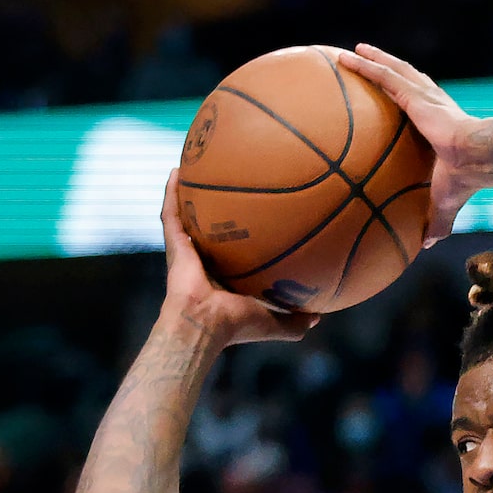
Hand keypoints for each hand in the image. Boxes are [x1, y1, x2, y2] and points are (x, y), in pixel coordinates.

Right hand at [162, 173, 320, 347]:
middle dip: (216, 209)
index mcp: (225, 276)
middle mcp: (205, 260)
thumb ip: (298, 319)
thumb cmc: (239, 324)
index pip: (234, 251)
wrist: (206, 323)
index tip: (257, 214)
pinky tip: (179, 170)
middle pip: (210, 228)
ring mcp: (187, 250)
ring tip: (196, 168)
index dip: (243, 235)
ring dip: (188, 193)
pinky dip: (172, 191)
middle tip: (229, 184)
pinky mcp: (174, 243)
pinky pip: (171, 212)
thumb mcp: (278, 322)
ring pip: (186, 215)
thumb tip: (321, 314)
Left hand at [337, 44, 481, 244]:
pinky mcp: (415, 94)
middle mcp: (433, 104)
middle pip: (407, 80)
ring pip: (394, 70)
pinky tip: (345, 57)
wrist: (478, 157)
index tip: (398, 98)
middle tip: (371, 62)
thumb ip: (434, 221)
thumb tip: (424, 247)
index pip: (422, 108)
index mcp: (441, 125)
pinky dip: (364, 65)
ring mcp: (423, 97)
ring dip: (375, 59)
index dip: (411, 100)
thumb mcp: (444, 203)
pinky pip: (383, 76)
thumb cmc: (465, 180)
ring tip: (356, 50)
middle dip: (391, 69)